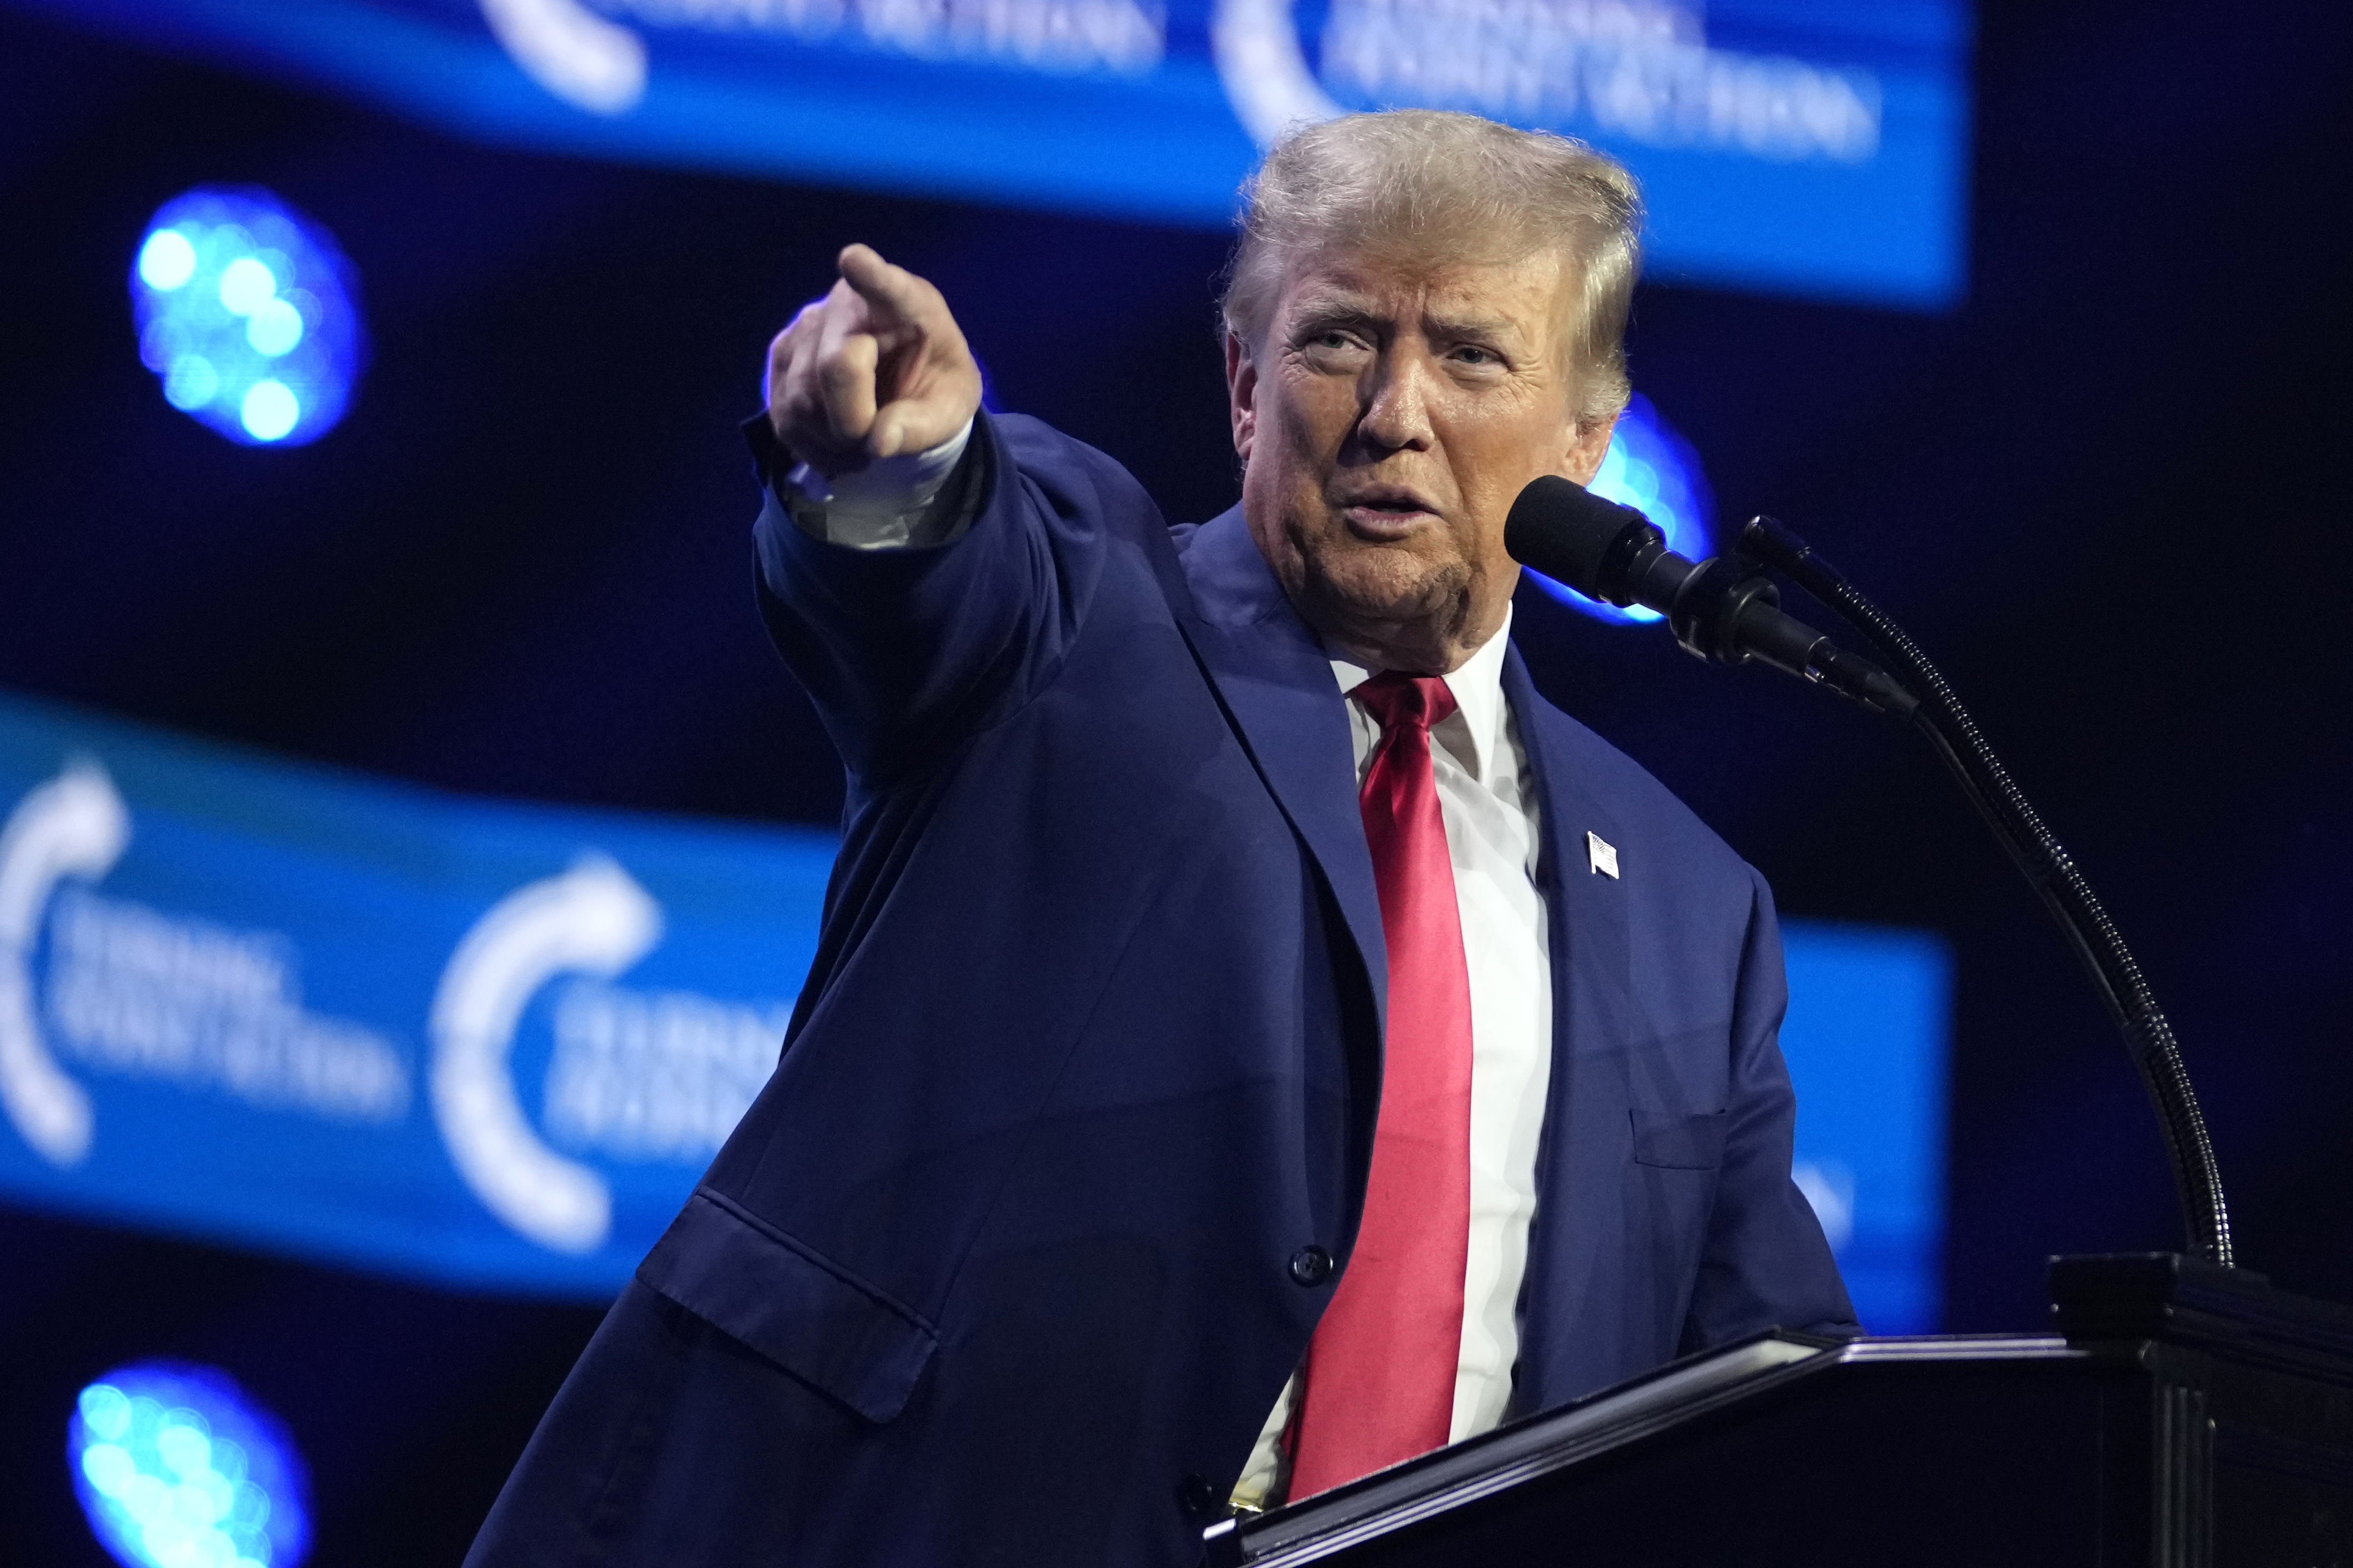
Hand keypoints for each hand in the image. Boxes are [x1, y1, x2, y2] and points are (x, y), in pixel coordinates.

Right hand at [765, 245, 983, 476]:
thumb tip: (879, 441)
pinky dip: (813, 445)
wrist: (906, 381)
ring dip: (833, 439)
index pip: (887, 287)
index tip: (855, 260)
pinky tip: (837, 443)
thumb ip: (924, 424)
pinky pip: (784, 415)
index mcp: (907, 303)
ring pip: (801, 398)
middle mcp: (847, 304)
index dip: (870, 275)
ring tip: (862, 439)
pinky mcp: (781, 357)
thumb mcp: (951, 407)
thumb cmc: (935, 384)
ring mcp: (805, 327)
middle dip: (854, 422)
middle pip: (833, 368)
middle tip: (878, 438)